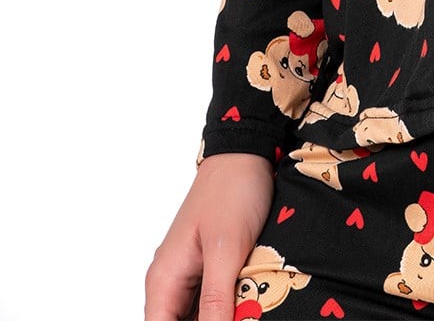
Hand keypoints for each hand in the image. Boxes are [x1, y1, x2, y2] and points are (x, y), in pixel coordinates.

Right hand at [144, 151, 276, 320]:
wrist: (246, 153)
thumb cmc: (232, 191)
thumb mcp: (226, 250)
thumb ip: (215, 301)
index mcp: (164, 279)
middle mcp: (170, 280)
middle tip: (237, 317)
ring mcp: (189, 273)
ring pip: (194, 317)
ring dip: (218, 317)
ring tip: (242, 312)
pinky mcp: (208, 267)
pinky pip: (210, 302)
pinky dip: (224, 309)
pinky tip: (243, 309)